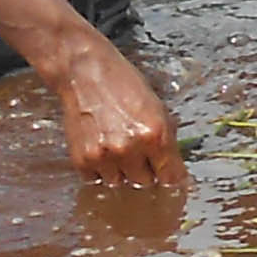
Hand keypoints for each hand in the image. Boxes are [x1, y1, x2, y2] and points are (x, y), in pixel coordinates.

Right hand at [42, 34, 185, 187]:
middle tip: (137, 151)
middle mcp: (130, 149)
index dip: (171, 176)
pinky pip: (96, 179)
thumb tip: (174, 171)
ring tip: (115, 145)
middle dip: (145, 171)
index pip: (171, 177)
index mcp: (155, 135)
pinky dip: (99, 169)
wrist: (85, 73)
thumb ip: (167, 141)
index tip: (168, 175)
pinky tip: (100, 147)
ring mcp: (104, 157)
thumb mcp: (158, 109)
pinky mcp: (82, 160)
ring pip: (120, 183)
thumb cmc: (124, 85)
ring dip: (120, 171)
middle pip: (145, 183)